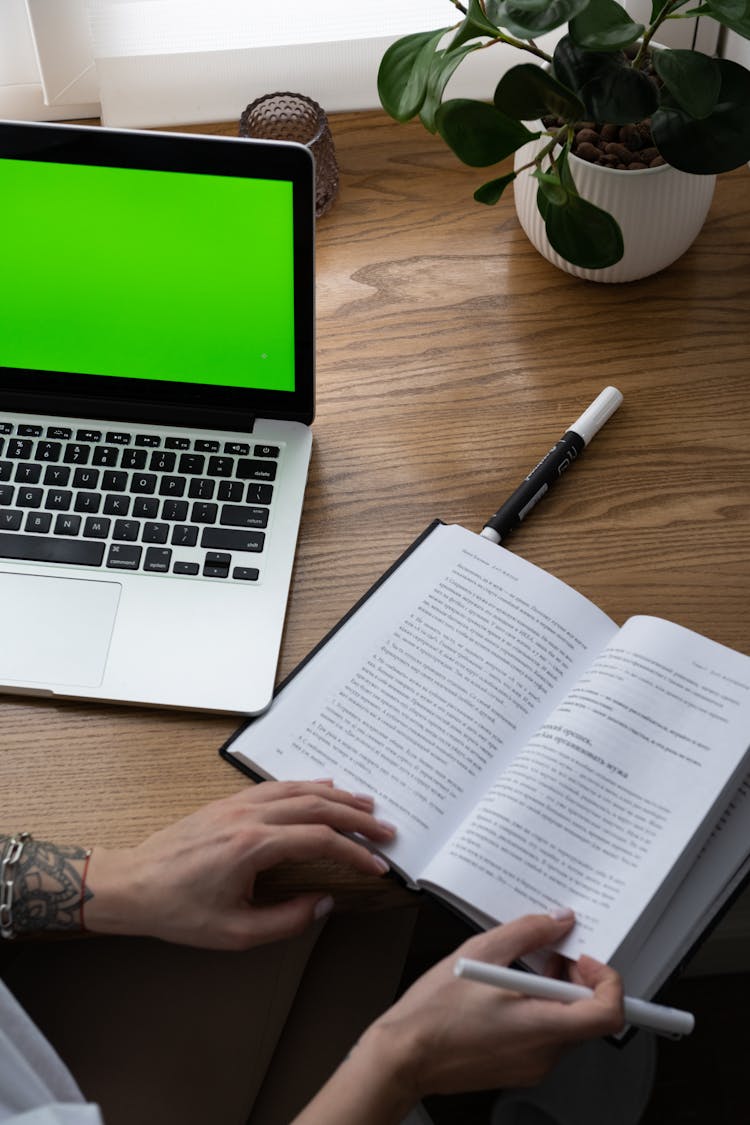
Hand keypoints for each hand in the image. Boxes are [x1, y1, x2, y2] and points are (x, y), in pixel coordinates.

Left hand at [84, 781, 394, 949]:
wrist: (132, 885)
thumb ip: (287, 919)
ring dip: (337, 796)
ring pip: (299, 790)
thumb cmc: (178, 911)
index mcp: (253, 847)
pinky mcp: (229, 803)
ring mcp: (238, 805)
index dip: (354, 852)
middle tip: (386, 829)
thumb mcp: (235, 932)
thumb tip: (324, 902)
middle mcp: (249, 817)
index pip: (319, 840)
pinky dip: (307, 786)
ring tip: (366, 804)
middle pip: (317, 807)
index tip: (377, 865)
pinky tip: (322, 788)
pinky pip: (277, 787)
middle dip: (357, 818)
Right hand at [363, 911, 623, 1100]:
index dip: (607, 980)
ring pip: (566, 1025)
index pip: (607, 1012)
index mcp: (541, 1026)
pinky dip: (539, 1010)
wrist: (405, 1056)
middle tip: (551, 953)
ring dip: (555, 993)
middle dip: (575, 978)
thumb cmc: (435, 1012)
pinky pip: (546, 1037)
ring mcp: (533, 1067)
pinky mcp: (519, 1070)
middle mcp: (545, 1053)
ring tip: (521, 970)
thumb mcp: (481, 952)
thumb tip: (558, 921)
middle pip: (587, 1015)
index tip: (585, 957)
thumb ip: (527, 933)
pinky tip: (509, 993)